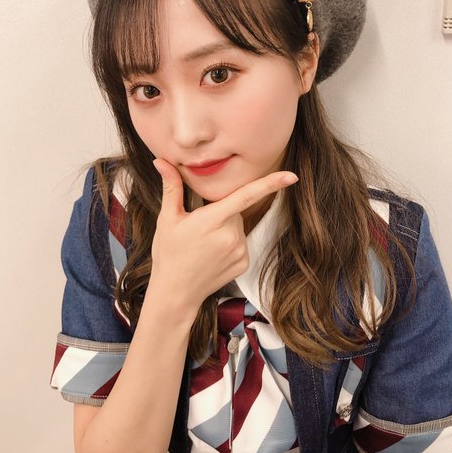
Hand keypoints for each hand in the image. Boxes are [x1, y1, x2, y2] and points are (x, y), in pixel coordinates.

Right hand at [147, 158, 298, 317]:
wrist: (175, 291)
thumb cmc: (168, 253)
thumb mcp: (167, 219)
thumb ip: (171, 187)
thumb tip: (161, 161)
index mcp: (211, 220)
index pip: (245, 196)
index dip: (270, 184)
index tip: (291, 176)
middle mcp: (230, 236)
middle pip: (235, 210)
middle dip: (221, 212)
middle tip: (199, 228)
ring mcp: (239, 251)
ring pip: (238, 226)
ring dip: (225, 229)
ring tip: (204, 244)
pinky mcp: (244, 263)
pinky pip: (241, 243)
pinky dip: (230, 244)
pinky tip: (212, 255)